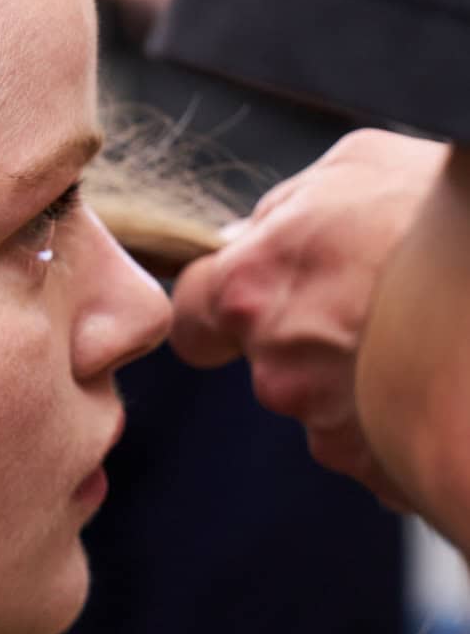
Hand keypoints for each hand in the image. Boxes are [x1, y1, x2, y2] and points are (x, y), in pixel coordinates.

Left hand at [169, 129, 447, 507]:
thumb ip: (285, 207)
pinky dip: (401, 415)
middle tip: (375, 303)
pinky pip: (378, 441)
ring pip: (327, 404)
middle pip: (271, 360)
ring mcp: (327, 424)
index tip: (251, 300)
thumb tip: (253, 232)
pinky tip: (436, 377)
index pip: (191, 315)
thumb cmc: (442, 223)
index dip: (220, 309)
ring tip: (420, 335)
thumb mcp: (358, 167)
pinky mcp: (378, 465)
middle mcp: (277, 366)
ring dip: (363, 376)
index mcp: (250, 288)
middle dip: (311, 339)